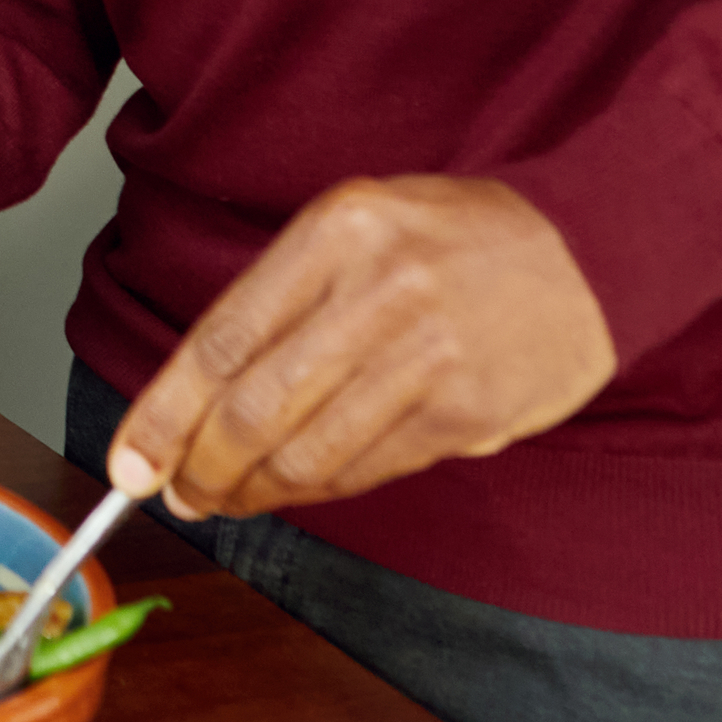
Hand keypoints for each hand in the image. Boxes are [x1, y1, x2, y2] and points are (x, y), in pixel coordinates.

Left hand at [105, 176, 615, 520]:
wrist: (592, 251)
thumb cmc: (456, 237)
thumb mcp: (359, 223)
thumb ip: (285, 294)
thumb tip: (199, 391)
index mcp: (337, 230)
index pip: (224, 338)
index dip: (164, 412)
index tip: (128, 459)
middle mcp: (380, 292)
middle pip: (257, 407)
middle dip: (199, 466)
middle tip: (174, 491)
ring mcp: (430, 357)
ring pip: (309, 453)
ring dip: (251, 491)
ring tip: (221, 499)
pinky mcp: (469, 414)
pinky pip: (368, 470)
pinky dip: (316, 491)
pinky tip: (291, 490)